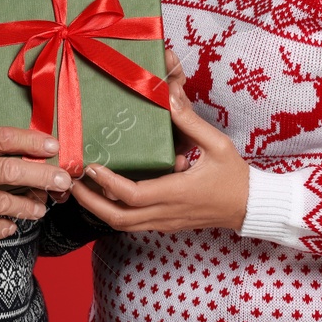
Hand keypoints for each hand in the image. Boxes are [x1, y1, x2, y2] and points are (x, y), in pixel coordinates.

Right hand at [0, 73, 75, 239]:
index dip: (31, 141)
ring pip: (2, 202)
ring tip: (42, 207)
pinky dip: (2, 228)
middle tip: (63, 181)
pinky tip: (11, 225)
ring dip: (28, 206)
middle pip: (10, 171)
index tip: (53, 145)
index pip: (1, 138)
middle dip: (42, 176)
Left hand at [68, 45, 248, 232]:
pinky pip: (132, 223)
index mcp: (177, 192)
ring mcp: (165, 222)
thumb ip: (190, 121)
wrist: (251, 207)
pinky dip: (113, 212)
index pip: (133, 195)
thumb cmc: (235, 176)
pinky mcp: (166, 223)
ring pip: (122, 225)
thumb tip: (168, 96)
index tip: (90, 166)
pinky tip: (103, 194)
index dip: (107, 183)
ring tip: (80, 188)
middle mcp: (166, 212)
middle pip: (117, 218)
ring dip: (98, 209)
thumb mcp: (217, 144)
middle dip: (90, 202)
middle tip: (70, 181)